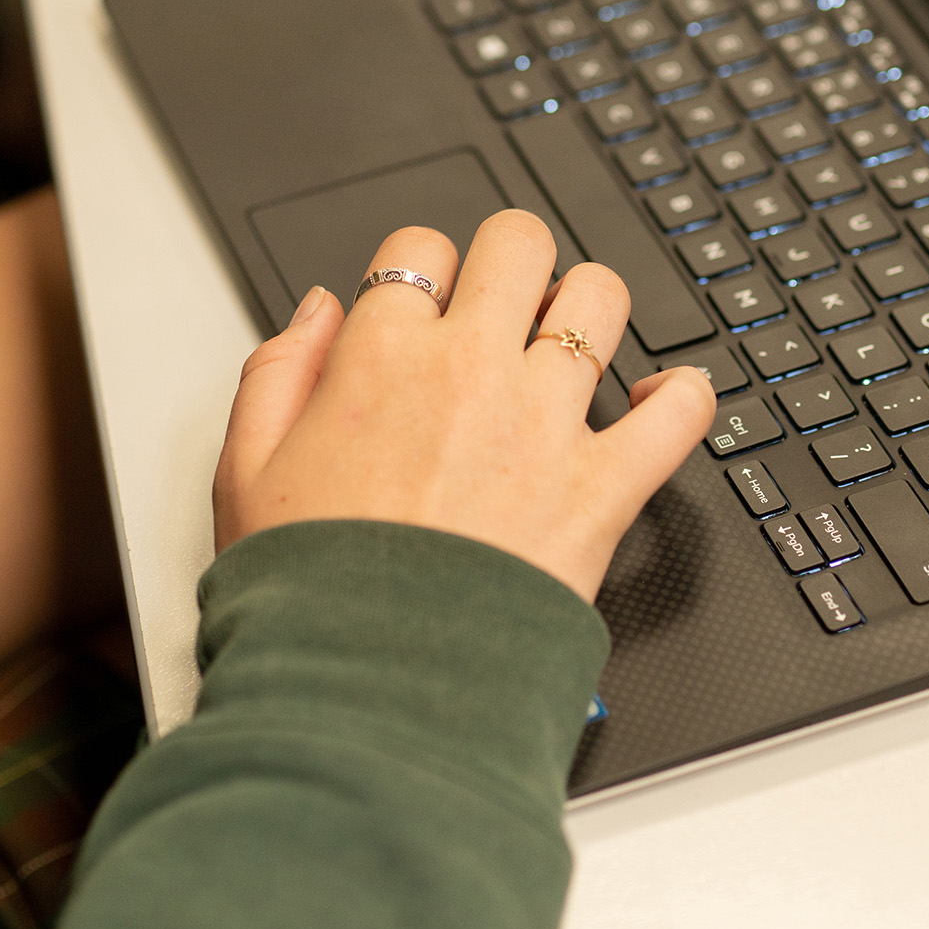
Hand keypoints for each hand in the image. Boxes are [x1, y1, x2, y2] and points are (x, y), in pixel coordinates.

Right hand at [214, 211, 715, 602]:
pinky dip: (684, 396)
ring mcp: (543, 423)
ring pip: (600, 300)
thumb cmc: (308, 592)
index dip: (426, 267)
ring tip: (579, 339)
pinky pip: (678, 411)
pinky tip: (663, 399)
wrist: (370, 686)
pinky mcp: (603, 486)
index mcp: (379, 360)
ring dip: (592, 307)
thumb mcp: (244, 470)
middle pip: (519, 243)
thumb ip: (278, 371)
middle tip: (511, 298)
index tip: (429, 301)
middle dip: (516, 259)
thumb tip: (324, 308)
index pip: (419, 248)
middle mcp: (468, 371)